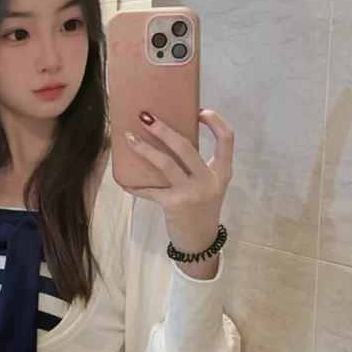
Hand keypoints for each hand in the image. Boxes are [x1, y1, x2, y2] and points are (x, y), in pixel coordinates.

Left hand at [123, 108, 233, 278]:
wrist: (200, 241)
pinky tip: (124, 181)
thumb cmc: (202, 209)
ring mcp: (192, 192)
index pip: (227, 138)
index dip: (215, 120)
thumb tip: (172, 138)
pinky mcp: (174, 204)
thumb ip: (198, 166)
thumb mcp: (209, 185)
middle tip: (145, 116)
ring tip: (129, 138)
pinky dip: (136, 186)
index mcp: (222, 171)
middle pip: (186, 147)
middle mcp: (209, 180)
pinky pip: (150, 190)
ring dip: (144, 149)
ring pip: (166, 163)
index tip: (199, 110)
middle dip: (163, 130)